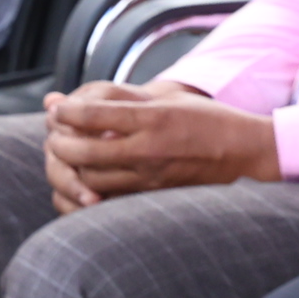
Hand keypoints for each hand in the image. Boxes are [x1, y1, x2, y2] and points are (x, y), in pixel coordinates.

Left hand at [39, 80, 277, 211]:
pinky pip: (109, 200)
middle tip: (53, 136)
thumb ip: (124, 99)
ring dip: (71, 169)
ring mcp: (150, 178)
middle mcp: (148, 150)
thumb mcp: (168, 98)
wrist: (245, 153)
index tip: (56, 109)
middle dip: (59, 144)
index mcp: (152, 119)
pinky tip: (85, 181)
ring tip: (67, 157)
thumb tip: (82, 98)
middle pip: (84, 152)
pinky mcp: (153, 197)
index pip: (93, 116)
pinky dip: (89, 192)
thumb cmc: (206, 119)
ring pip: (92, 181)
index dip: (66, 112)